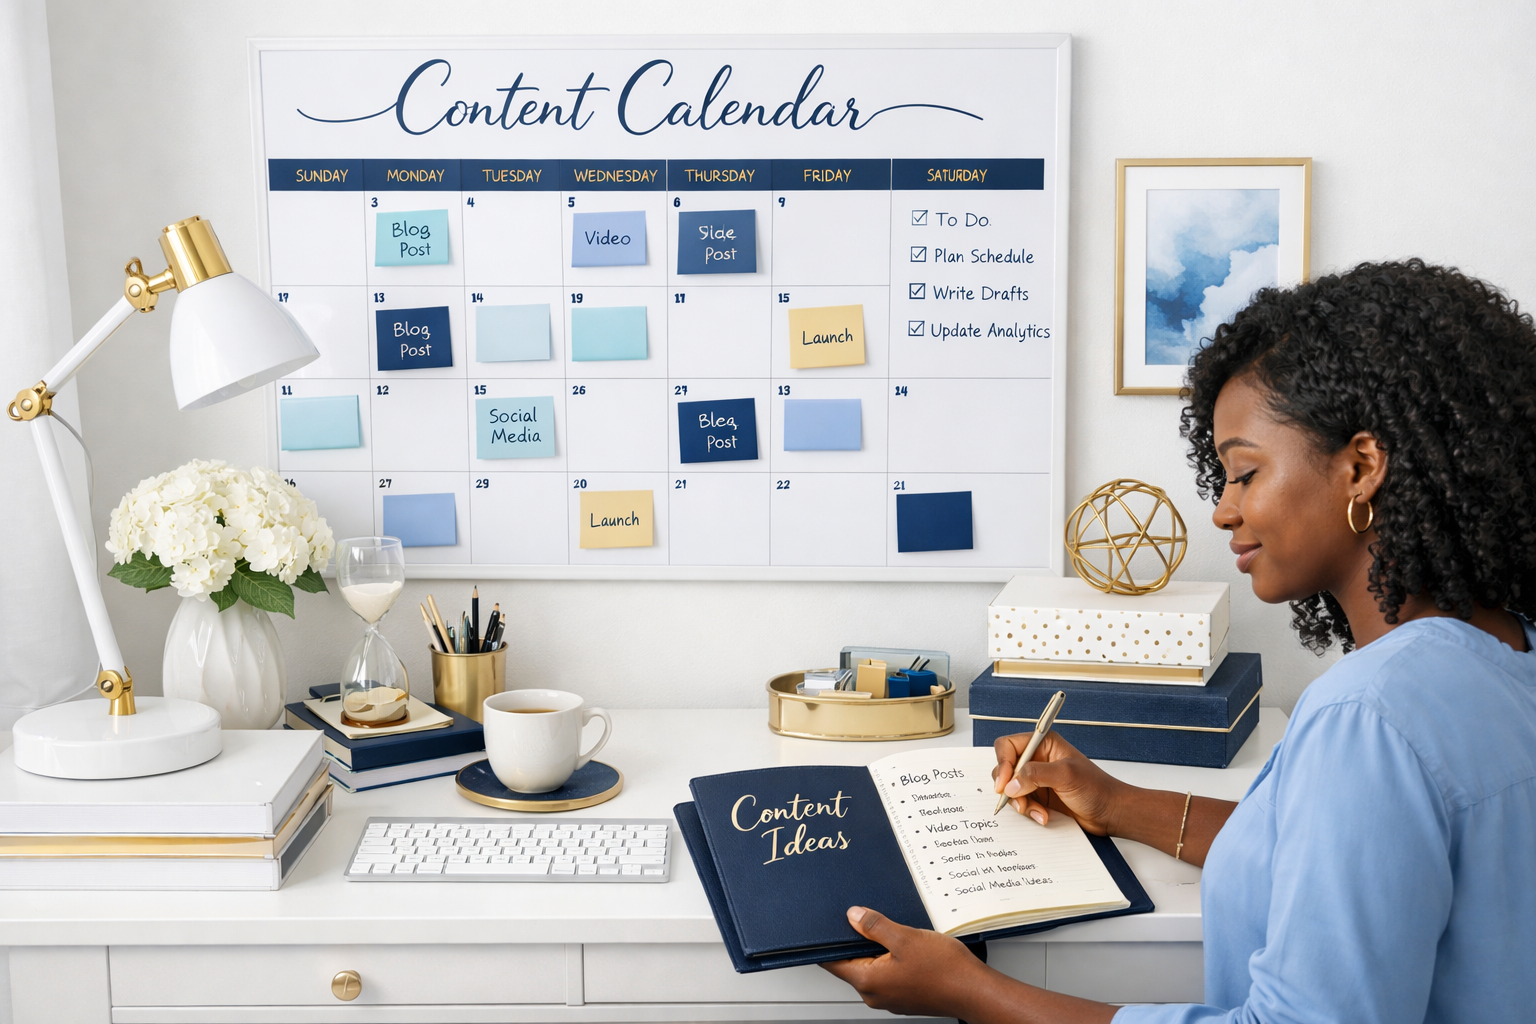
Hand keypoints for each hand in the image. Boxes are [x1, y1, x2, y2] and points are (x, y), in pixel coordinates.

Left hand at [820, 907, 985, 1016]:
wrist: (974, 991)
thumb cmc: (945, 970)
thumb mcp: (904, 937)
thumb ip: (874, 925)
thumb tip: (853, 916)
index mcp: (868, 981)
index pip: (833, 962)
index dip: (830, 942)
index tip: (831, 927)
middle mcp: (875, 995)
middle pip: (853, 964)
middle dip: (858, 942)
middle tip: (869, 921)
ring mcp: (891, 998)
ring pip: (873, 969)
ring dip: (879, 950)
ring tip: (895, 934)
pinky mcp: (906, 997)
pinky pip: (890, 976)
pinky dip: (893, 960)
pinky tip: (909, 948)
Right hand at [992, 730, 1128, 833]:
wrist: (1110, 813)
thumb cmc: (1097, 788)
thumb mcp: (1066, 776)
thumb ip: (1035, 775)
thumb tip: (1010, 784)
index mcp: (1044, 744)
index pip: (1008, 746)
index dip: (1002, 763)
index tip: (1003, 784)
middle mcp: (1037, 759)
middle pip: (1005, 768)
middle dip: (1009, 787)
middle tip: (1019, 800)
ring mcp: (1037, 779)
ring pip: (1010, 788)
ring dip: (1020, 803)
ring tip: (1037, 811)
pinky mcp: (1038, 796)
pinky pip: (1021, 802)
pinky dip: (1028, 811)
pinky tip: (1043, 815)